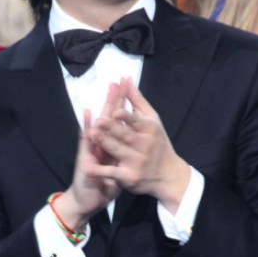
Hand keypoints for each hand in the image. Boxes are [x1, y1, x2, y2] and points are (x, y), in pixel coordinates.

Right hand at [55, 88, 123, 232]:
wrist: (87, 201)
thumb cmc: (102, 185)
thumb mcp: (115, 167)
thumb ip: (121, 153)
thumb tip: (130, 141)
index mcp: (109, 144)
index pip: (117, 120)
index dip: (123, 105)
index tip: (128, 88)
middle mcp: (99, 143)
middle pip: (107, 118)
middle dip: (113, 100)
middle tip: (117, 82)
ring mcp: (91, 149)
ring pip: (97, 125)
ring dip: (102, 108)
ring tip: (108, 90)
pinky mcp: (85, 158)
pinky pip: (86, 143)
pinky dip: (87, 130)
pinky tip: (88, 118)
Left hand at [85, 78, 189, 211]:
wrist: (168, 176)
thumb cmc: (157, 143)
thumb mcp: (152, 120)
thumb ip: (138, 101)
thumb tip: (127, 79)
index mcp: (149, 129)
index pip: (136, 121)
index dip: (126, 117)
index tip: (116, 112)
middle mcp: (144, 145)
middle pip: (124, 135)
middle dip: (111, 128)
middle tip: (98, 121)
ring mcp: (136, 162)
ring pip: (117, 150)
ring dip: (104, 143)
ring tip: (92, 135)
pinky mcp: (129, 177)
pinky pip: (112, 173)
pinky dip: (100, 172)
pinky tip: (88, 169)